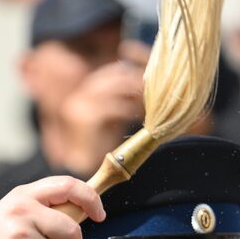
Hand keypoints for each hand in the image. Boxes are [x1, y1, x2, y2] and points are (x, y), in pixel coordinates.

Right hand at [57, 61, 145, 175]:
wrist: (80, 167)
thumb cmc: (99, 145)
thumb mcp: (112, 117)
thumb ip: (122, 101)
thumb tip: (145, 89)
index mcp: (86, 91)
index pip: (112, 71)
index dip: (133, 73)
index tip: (153, 78)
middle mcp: (81, 94)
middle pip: (114, 75)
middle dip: (138, 80)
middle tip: (159, 86)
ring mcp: (81, 105)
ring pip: (116, 88)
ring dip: (137, 92)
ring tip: (153, 99)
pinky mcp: (86, 118)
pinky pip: (115, 108)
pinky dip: (131, 109)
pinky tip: (143, 114)